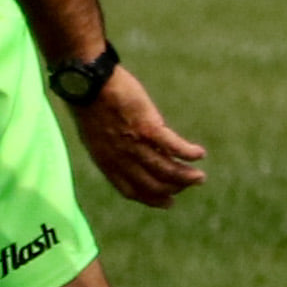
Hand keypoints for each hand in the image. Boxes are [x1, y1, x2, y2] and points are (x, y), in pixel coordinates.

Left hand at [71, 66, 205, 207]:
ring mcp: (135, 144)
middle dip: (174, 189)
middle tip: (190, 184)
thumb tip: (128, 156)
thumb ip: (110, 150)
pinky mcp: (148, 127)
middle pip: (153, 184)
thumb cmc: (88, 104)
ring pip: (166, 170)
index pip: (131, 191)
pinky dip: (189, 153)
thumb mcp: (94, 136)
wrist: (87, 83)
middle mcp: (121, 159)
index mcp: (106, 162)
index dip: (152, 200)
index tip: (168, 203)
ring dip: (186, 177)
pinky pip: (174, 147)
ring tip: (200, 177)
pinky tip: (200, 154)